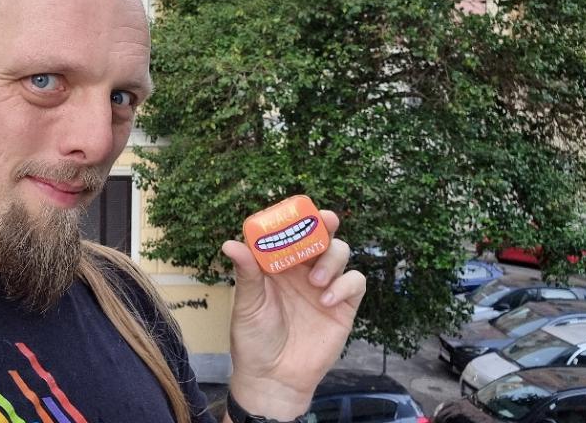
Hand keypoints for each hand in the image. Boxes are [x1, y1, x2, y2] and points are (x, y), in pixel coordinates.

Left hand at [222, 210, 365, 419]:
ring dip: (331, 259)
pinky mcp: (343, 306)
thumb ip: (246, 273)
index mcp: (277, 265)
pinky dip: (344, 284)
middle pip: (321, 236)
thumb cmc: (254, 339)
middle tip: (326, 221)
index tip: (301, 208)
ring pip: (340, 253)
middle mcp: (301, 270)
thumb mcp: (247, 304)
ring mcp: (324, 286)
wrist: (274, 377)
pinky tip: (326, 300)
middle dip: (326, 224)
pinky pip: (355, 282)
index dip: (297, 218)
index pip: (290, 232)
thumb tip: (230, 243)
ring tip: (315, 282)